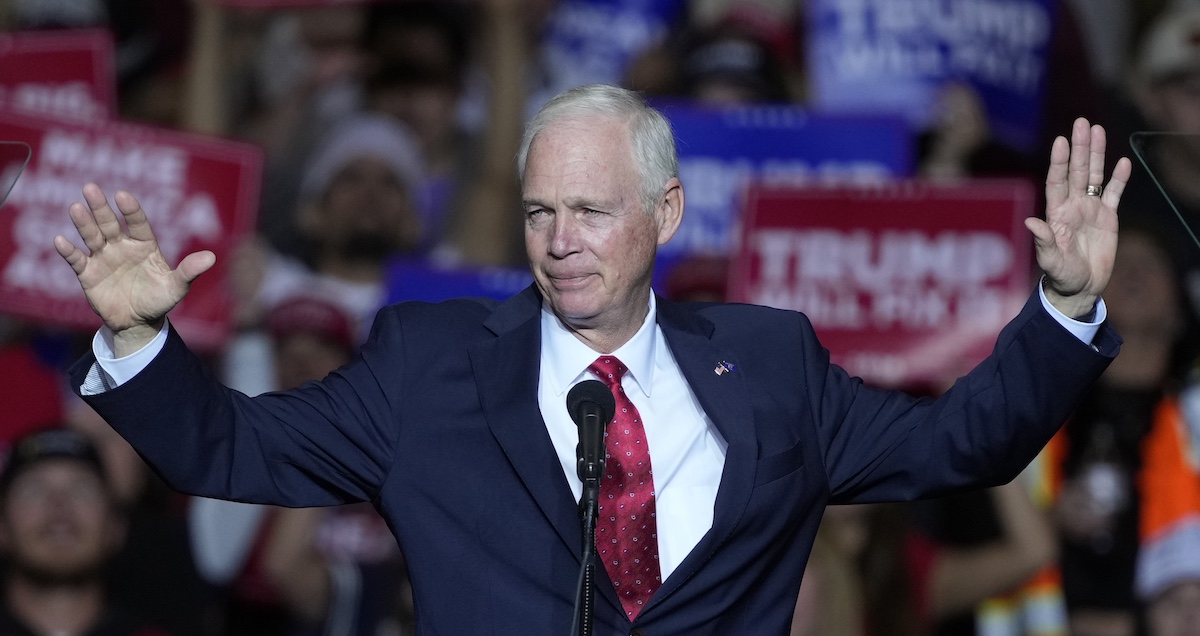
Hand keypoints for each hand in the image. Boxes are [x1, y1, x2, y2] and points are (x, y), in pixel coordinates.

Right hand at [54, 183, 214, 354]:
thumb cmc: (158, 300)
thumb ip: (189, 271)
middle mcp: (122, 246)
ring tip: (76, 208)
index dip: (130, 210)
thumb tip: (212, 257)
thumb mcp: (176, 287)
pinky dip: (69, 251)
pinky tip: (61, 240)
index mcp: (144, 245)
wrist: (137, 323)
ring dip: (83, 223)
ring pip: (92, 236)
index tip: (122, 195)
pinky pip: (77, 260)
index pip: (137, 223)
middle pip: (110, 223)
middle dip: (100, 207)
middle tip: (90, 188)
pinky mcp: (88, 273)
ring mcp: (103, 258)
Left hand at [1026, 117, 1131, 317]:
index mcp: (1056, 213)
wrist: (1080, 288)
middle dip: (1079, 148)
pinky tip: (1123, 162)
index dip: (1058, 162)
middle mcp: (1072, 206)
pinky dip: (1119, 179)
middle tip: (1082, 122)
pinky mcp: (1108, 218)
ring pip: (1094, 176)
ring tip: (1098, 130)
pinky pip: (1114, 194)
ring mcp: (1090, 210)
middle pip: (1076, 171)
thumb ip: (1043, 241)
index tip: (1060, 141)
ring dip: (1097, 154)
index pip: (1056, 181)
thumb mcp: (1050, 261)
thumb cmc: (1060, 276)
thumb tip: (1030, 222)